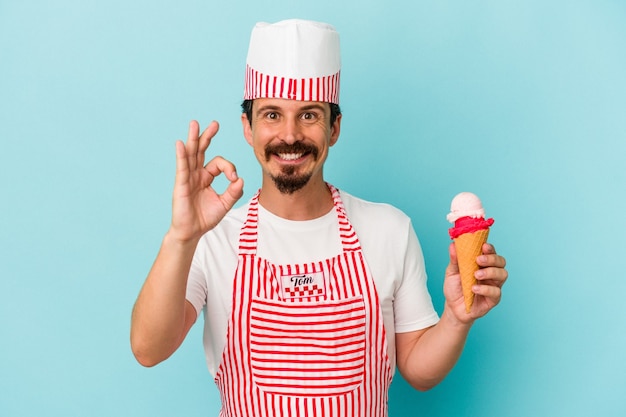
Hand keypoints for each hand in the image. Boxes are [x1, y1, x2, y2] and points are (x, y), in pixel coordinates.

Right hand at [169, 120, 243, 242]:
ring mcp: (188, 178)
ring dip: (193, 139)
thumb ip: (234, 192)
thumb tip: (240, 179)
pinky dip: (181, 155)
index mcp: (206, 177)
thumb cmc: (205, 218)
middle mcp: (196, 174)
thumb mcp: (225, 204)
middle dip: (207, 136)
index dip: (229, 167)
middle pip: (201, 150)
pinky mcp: (181, 184)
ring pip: (191, 154)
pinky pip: (181, 167)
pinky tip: (180, 144)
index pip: (218, 163)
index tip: (234, 177)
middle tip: (215, 123)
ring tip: (194, 124)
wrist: (192, 232)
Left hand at [443, 242, 507, 323]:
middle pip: (501, 262)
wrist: (452, 307)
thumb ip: (454, 259)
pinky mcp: (493, 299)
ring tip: (476, 275)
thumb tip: (453, 245)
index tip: (484, 246)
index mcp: (482, 264)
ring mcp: (494, 285)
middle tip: (478, 260)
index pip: (491, 253)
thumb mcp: (451, 272)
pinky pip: (496, 292)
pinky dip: (485, 289)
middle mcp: (491, 273)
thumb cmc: (455, 288)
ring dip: (490, 272)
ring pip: (502, 275)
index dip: (490, 248)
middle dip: (491, 259)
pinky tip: (474, 289)